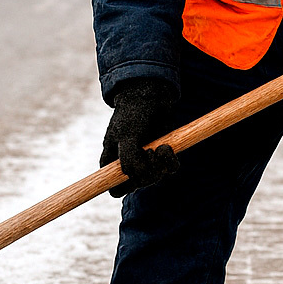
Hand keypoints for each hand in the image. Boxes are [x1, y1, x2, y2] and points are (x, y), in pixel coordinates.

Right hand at [100, 79, 179, 197]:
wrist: (151, 94)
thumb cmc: (132, 113)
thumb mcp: (126, 136)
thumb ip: (129, 159)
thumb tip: (137, 177)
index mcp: (112, 161)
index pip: (114, 189)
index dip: (122, 188)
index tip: (132, 179)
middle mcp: (128, 163)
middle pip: (137, 185)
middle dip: (147, 173)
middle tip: (149, 153)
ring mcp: (146, 160)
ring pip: (155, 178)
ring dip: (160, 166)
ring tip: (160, 147)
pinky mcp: (162, 154)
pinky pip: (169, 169)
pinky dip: (171, 161)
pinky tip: (167, 147)